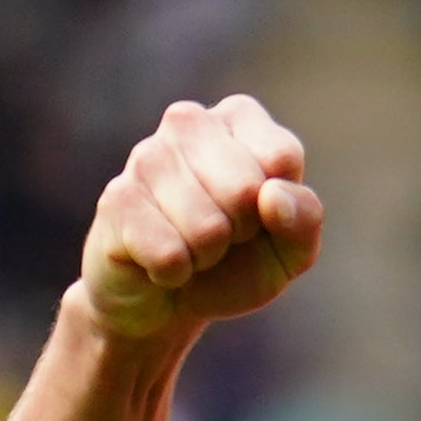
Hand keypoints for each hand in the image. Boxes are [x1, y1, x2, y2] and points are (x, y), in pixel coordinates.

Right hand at [79, 96, 324, 342]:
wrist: (166, 301)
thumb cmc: (237, 264)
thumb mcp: (291, 249)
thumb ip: (304, 218)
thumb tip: (273, 195)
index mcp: (239, 119)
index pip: (282, 156)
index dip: (280, 207)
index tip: (260, 214)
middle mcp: (188, 122)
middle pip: (244, 189)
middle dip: (242, 231)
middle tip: (223, 235)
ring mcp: (145, 156)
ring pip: (207, 226)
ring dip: (206, 255)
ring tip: (190, 247)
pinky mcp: (116, 198)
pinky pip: (170, 253)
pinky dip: (175, 272)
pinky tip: (159, 261)